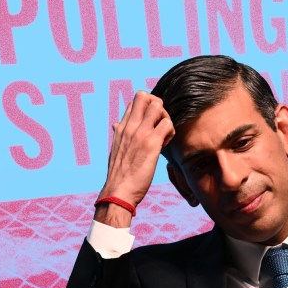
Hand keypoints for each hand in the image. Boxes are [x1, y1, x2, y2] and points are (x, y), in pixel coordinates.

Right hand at [95, 91, 173, 225]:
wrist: (118, 191)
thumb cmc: (120, 173)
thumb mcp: (116, 149)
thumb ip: (120, 134)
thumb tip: (116, 124)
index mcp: (121, 127)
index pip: (135, 101)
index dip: (148, 108)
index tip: (151, 123)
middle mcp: (129, 126)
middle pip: (145, 96)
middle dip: (158, 106)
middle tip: (161, 124)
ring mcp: (140, 133)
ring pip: (158, 106)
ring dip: (166, 118)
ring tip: (164, 135)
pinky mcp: (151, 144)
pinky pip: (167, 124)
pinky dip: (171, 132)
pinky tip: (165, 144)